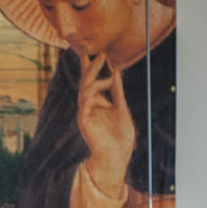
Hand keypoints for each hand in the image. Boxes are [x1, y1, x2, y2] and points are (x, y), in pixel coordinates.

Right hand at [77, 53, 135, 195]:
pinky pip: (85, 103)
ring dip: (96, 78)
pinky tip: (105, 84)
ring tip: (108, 69)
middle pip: (86, 82)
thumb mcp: (121, 108)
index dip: (92, 66)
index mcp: (97, 103)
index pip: (92, 81)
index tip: (95, 50)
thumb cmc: (119, 136)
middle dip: (92, 66)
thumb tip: (116, 72)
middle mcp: (88, 106)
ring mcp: (85, 113)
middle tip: (100, 52)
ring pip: (85, 90)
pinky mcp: (84, 122)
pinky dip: (94, 92)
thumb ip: (117, 92)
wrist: (116, 157)